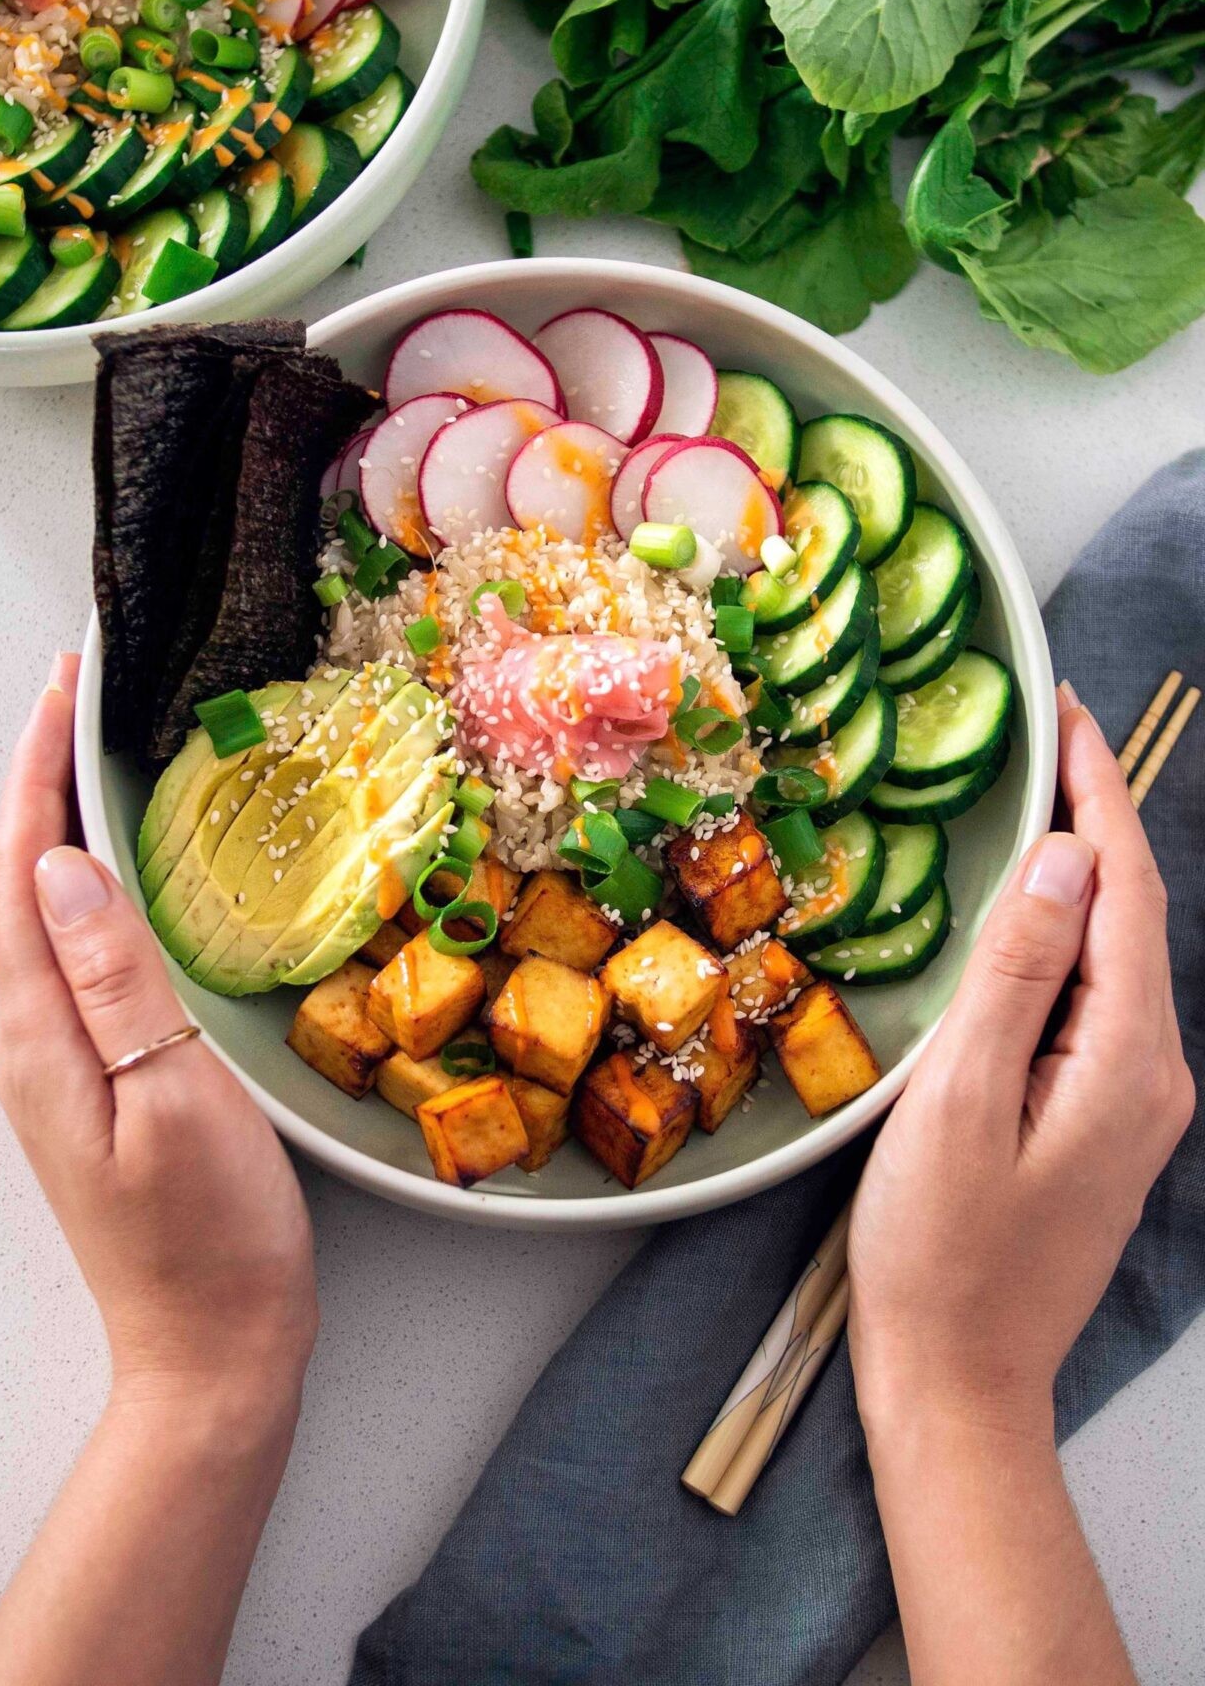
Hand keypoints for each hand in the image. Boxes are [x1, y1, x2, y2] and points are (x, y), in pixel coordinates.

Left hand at [0, 655, 318, 1417]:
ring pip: (41, 917)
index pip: (20, 872)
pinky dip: (87, 890)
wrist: (210, 1350)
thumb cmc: (208, 1236)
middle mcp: (30, 1044)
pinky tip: (123, 876)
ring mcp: (53, 1066)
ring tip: (96, 759)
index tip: (64, 688)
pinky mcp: (87, 1082)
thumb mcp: (173, 1095)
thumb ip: (115, 979)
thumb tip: (64, 863)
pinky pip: (71, 958)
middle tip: (80, 698)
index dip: (36, 773)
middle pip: (16, 883)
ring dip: (59, 828)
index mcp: (41, 1037)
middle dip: (39, 780)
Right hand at [849, 684, 1193, 1442]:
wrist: (958, 1384)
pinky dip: (1061, 940)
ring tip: (1030, 800)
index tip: (1067, 710)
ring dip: (1076, 877)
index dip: (1098, 791)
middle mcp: (1153, 1072)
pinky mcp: (1101, 1122)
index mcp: (1129, 1059)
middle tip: (1043, 733)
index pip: (1126, 890)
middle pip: (1129, 915)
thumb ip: (1017, 974)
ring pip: (1111, 957)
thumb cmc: (940, 1252)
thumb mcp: (959, 1101)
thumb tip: (1065, 861)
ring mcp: (1133, 1102)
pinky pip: (1091, 1001)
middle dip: (1092, 816)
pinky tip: (1025, 919)